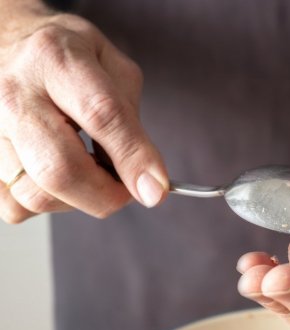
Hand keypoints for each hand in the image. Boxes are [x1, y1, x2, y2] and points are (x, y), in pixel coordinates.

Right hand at [0, 7, 167, 223]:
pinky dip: (48, 202)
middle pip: (59, 169)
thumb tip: (145, 181)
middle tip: (127, 189)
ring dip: (78, 198)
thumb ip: (131, 122)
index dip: (133, 158)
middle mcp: (15, 93)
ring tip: (89, 170)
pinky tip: (58, 175)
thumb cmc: (68, 59)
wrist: (9, 43)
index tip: (155, 190)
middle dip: (105, 195)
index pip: (101, 115)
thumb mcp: (114, 69)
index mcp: (56, 60)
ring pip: (37, 195)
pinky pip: (16, 206)